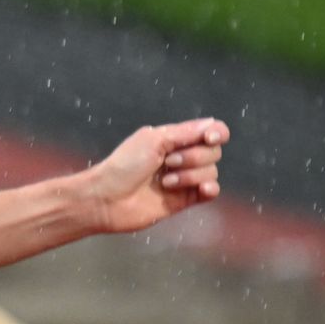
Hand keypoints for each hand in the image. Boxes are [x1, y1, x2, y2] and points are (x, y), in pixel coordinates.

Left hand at [86, 118, 229, 233]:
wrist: (107, 198)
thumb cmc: (124, 165)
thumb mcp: (153, 140)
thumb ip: (185, 133)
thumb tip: (213, 124)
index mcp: (174, 138)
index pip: (210, 131)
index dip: (217, 133)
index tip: (209, 138)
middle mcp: (182, 157)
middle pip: (213, 152)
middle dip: (193, 157)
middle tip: (167, 162)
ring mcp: (184, 179)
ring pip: (211, 172)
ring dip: (190, 175)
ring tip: (165, 182)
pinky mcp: (185, 199)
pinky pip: (211, 191)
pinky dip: (209, 188)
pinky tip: (200, 189)